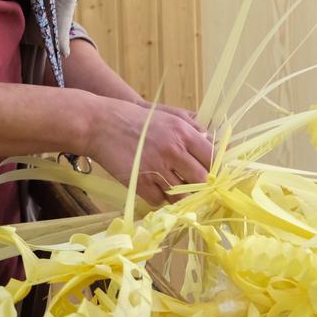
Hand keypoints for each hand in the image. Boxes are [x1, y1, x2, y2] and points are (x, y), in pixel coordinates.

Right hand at [86, 97, 213, 206]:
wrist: (101, 124)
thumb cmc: (137, 119)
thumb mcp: (169, 116)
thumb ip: (193, 128)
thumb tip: (212, 142)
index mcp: (183, 133)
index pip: (211, 157)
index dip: (215, 169)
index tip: (214, 175)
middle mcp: (173, 150)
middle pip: (200, 179)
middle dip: (202, 186)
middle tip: (199, 188)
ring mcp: (156, 168)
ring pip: (181, 194)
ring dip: (181, 196)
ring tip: (179, 192)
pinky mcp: (139, 182)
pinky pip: (158, 200)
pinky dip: (160, 199)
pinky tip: (158, 191)